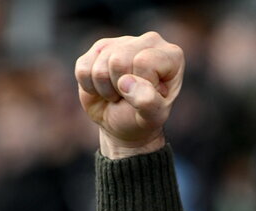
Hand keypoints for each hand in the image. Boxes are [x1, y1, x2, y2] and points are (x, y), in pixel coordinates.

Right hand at [75, 32, 184, 157]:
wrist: (122, 123)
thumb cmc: (142, 118)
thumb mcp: (153, 117)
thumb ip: (148, 102)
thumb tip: (126, 82)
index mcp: (171, 55)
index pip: (144, 63)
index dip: (140, 86)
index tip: (147, 96)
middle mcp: (149, 41)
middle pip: (118, 61)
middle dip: (120, 88)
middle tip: (129, 96)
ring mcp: (122, 42)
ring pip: (100, 66)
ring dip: (106, 89)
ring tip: (119, 93)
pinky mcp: (99, 48)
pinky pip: (83, 69)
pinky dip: (90, 87)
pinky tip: (105, 88)